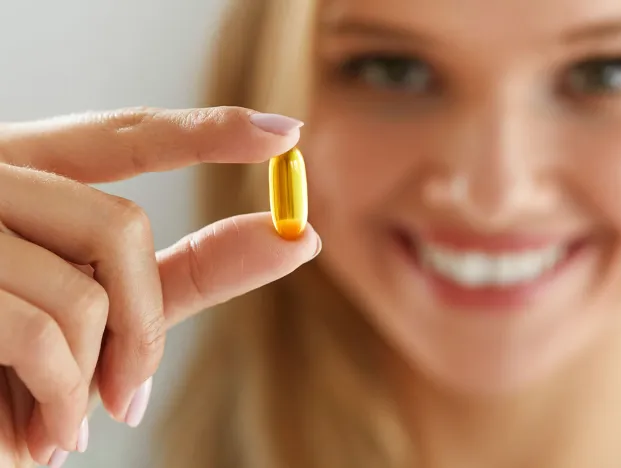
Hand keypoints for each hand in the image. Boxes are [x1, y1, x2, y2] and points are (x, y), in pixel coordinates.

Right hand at [0, 107, 319, 466]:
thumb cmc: (10, 373)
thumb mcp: (96, 319)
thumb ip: (181, 277)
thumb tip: (295, 238)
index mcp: (25, 182)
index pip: (122, 137)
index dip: (204, 133)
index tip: (280, 134)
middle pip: (120, 226)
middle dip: (144, 322)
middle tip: (130, 392)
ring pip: (90, 283)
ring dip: (101, 370)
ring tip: (70, 419)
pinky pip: (47, 330)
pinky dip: (62, 397)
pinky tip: (43, 435)